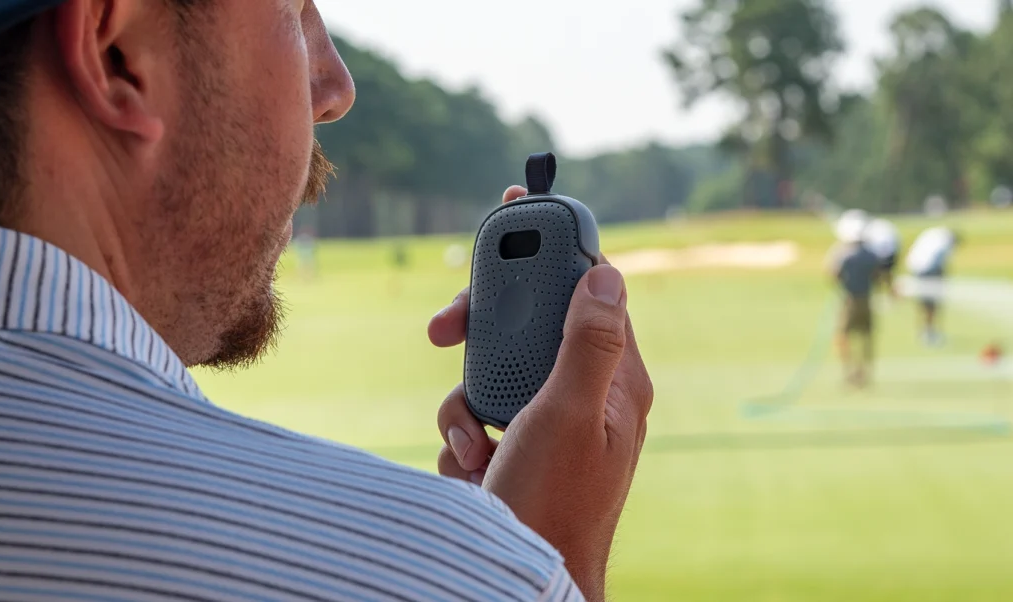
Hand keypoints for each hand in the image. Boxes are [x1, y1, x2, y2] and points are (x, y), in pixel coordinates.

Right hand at [428, 186, 653, 600]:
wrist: (522, 582)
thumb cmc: (557, 505)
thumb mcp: (571, 415)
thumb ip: (588, 341)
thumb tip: (608, 271)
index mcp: (614, 381)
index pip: (588, 289)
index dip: (556, 244)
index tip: (521, 204)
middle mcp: (583, 397)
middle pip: (529, 326)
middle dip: (482, 333)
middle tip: (444, 330)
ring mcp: (546, 425)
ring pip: (491, 375)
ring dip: (465, 407)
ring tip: (477, 448)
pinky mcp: (515, 449)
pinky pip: (476, 418)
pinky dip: (463, 440)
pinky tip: (475, 472)